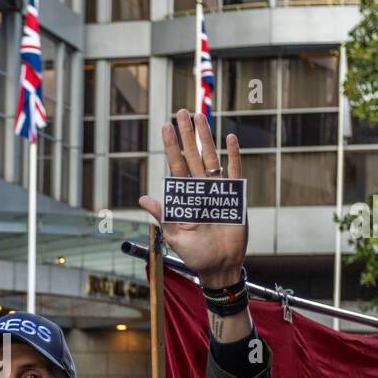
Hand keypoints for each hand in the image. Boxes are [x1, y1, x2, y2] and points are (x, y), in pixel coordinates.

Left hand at [138, 110, 246, 288]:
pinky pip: (235, 171)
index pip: (176, 165)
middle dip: (187, 134)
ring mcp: (217, 190)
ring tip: (201, 116)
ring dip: (206, 137)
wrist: (218, 266)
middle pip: (192, 155)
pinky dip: (233, 155)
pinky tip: (230, 137)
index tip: (165, 126)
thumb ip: (162, 214)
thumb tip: (143, 198)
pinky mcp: (234, 196)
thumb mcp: (173, 234)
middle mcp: (199, 189)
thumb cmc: (195, 253)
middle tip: (182, 111)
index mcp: (184, 196)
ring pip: (211, 157)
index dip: (171, 146)